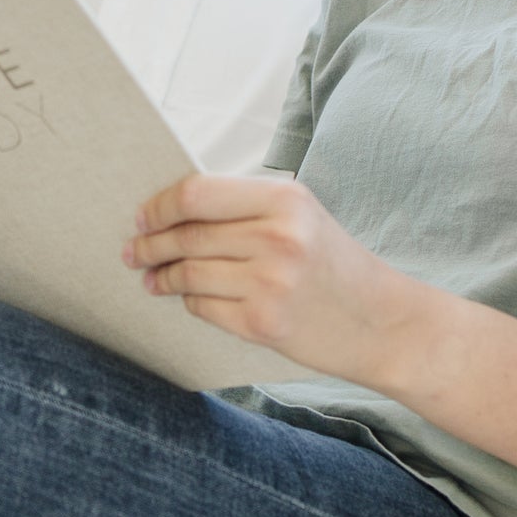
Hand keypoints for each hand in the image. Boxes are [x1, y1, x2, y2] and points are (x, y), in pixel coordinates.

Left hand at [121, 174, 428, 387]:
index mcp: (284, 199)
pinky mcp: (262, 323)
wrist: (381, 321)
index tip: (142, 216)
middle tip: (134, 250)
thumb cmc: (334, 263)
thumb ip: (245, 206)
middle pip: (187, 235)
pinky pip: (202, 306)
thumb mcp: (301, 215)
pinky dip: (188, 300)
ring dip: (162, 275)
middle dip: (150, 243)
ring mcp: (269, 283)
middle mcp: (277, 237)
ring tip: (152, 277)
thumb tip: (172, 208)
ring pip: (188, 273)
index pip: (196, 193)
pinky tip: (184, 296)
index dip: (159, 205)